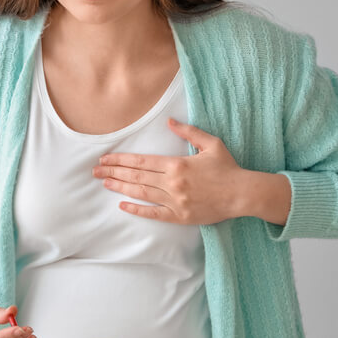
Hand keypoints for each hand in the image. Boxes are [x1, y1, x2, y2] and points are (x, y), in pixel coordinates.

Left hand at [91, 117, 244, 225]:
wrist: (242, 194)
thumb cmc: (227, 167)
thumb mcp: (210, 143)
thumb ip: (188, 131)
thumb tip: (169, 120)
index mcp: (177, 164)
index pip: (141, 161)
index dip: (120, 160)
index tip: (105, 158)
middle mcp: (172, 183)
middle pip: (136, 177)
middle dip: (113, 172)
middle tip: (95, 171)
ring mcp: (175, 201)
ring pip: (141, 193)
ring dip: (120, 188)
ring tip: (104, 183)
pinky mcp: (180, 216)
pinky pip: (154, 214)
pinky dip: (137, 210)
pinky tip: (122, 205)